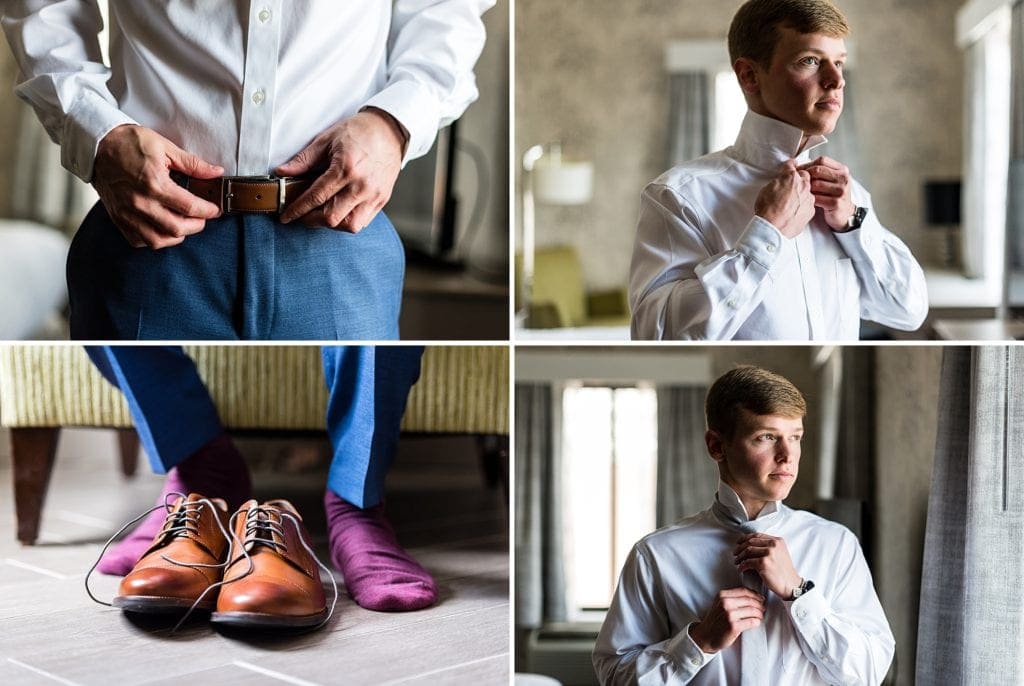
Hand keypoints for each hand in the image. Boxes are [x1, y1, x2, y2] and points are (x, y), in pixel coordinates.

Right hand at [92, 124, 223, 248]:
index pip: (190, 207)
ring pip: (157, 240)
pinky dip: (153, 239)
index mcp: (154, 183)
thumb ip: (193, 164)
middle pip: (177, 229)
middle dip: (197, 225)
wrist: (96, 144)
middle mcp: (140, 202)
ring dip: (176, 236)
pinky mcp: (118, 217)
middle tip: (202, 217)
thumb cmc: (129, 142)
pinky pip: (138, 241)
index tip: (215, 209)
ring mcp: (127, 213)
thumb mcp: (165, 147)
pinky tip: (162, 228)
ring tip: (184, 225)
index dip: (208, 211)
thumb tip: (216, 172)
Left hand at [276, 108, 404, 231]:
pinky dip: (347, 221)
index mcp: (346, 168)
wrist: (389, 130)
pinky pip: (363, 221)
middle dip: (312, 220)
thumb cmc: (358, 132)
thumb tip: (282, 172)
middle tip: (302, 215)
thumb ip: (304, 160)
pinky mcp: (382, 199)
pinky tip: (339, 211)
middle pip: (332, 217)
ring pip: (350, 225)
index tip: (286, 216)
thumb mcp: (326, 140)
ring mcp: (374, 195)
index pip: (316, 197)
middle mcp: (361, 185)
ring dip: (332, 224)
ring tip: (322, 214)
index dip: (298, 209)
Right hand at [688, 587, 764, 652]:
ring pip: (752, 610)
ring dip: (759, 614)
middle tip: (763, 608)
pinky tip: (756, 622)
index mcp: (722, 595)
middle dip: (759, 604)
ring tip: (760, 616)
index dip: (755, 594)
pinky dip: (757, 622)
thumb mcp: (719, 604)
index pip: (743, 591)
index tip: (760, 598)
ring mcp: (730, 615)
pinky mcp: (734, 626)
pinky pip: (752, 622)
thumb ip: (732, 598)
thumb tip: (752, 596)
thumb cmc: (715, 620)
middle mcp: (725, 603)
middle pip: (749, 600)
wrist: (706, 636)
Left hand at [734, 533, 802, 598]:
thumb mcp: (780, 553)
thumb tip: (750, 544)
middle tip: (735, 553)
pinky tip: (740, 568)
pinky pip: (748, 562)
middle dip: (740, 547)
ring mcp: (769, 553)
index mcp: (777, 541)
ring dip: (740, 556)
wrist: (791, 584)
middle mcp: (773, 545)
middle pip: (750, 542)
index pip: (757, 535)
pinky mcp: (764, 563)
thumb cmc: (784, 572)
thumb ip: (769, 546)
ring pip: (748, 551)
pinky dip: (742, 565)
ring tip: (737, 561)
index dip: (745, 538)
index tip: (739, 542)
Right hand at [754, 161, 815, 237]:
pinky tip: (794, 211)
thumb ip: (777, 182)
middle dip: (799, 179)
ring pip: (808, 191)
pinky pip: (808, 204)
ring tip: (791, 203)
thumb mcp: (766, 190)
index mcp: (791, 177)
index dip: (790, 166)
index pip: (792, 165)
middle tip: (790, 186)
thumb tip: (780, 182)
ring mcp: (809, 198)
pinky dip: (803, 206)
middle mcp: (803, 185)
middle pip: (805, 176)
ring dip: (802, 194)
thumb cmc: (767, 210)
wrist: (773, 228)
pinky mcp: (811, 210)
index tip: (791, 166)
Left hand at [798, 155, 855, 231]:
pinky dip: (809, 199)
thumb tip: (797, 164)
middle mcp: (844, 178)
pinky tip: (807, 201)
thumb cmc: (832, 196)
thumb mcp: (830, 180)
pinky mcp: (836, 203)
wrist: (844, 214)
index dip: (807, 164)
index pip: (822, 160)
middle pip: (817, 170)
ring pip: (815, 184)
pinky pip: (816, 198)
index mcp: (842, 170)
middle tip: (795, 181)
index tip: (797, 170)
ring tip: (801, 192)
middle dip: (804, 175)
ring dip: (806, 188)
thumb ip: (820, 172)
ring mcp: (841, 190)